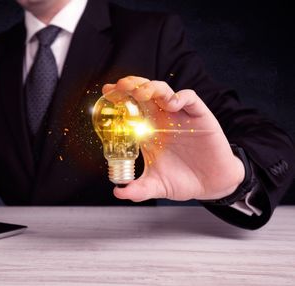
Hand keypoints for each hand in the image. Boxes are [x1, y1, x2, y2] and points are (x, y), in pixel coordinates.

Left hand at [103, 76, 244, 201]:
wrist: (211, 185)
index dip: (119, 97)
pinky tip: (172, 104)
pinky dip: (180, 97)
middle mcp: (161, 119)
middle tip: (120, 87)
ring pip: (163, 91)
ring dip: (151, 87)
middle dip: (131, 86)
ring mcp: (180, 116)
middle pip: (144, 93)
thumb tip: (118, 192)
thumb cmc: (182, 181)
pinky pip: (189, 98)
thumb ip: (138, 190)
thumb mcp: (156, 186)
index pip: (130, 107)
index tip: (106, 93)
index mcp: (147, 131)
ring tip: (141, 93)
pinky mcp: (199, 116)